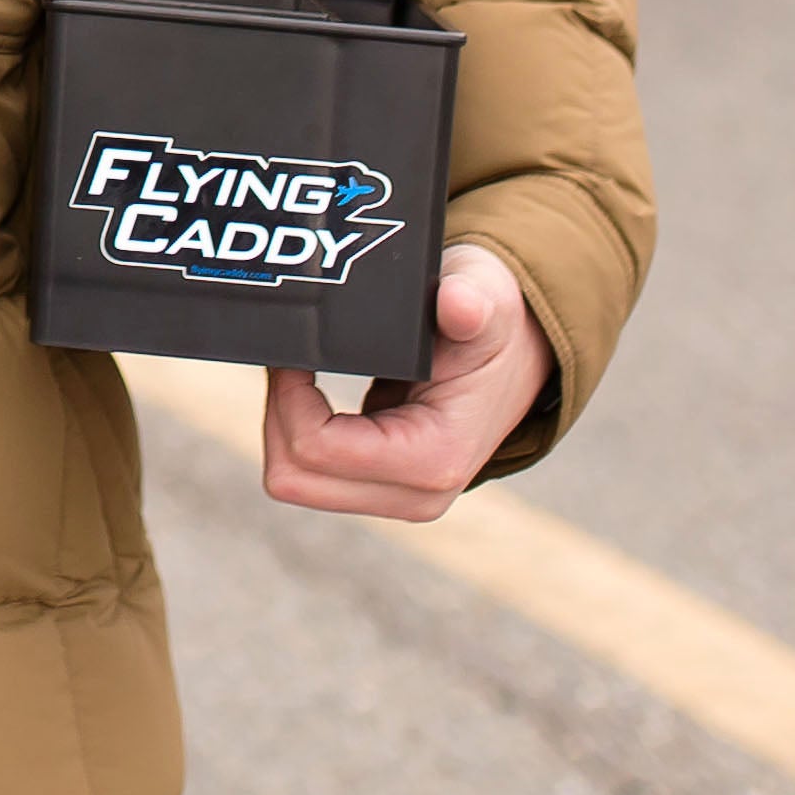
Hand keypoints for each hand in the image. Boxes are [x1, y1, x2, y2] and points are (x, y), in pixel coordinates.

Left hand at [261, 240, 549, 523]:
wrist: (517, 354)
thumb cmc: (494, 323)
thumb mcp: (487, 297)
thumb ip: (473, 300)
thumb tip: (460, 304)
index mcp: (433, 459)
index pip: (317, 449)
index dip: (288, 395)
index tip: (296, 348)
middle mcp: (413, 494)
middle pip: (293, 477)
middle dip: (278, 414)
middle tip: (290, 358)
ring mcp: (394, 496)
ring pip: (294, 478)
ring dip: (285, 422)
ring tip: (301, 368)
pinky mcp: (378, 486)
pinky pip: (309, 470)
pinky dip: (298, 428)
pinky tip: (312, 386)